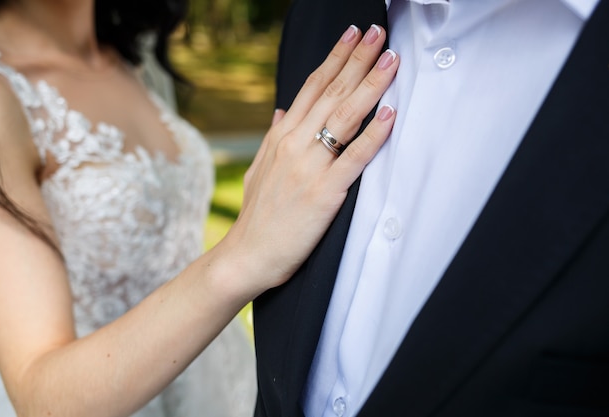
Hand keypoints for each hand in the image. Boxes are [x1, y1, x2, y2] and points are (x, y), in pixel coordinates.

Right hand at [221, 24, 398, 297]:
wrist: (246, 255)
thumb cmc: (257, 216)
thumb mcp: (259, 169)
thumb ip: (273, 138)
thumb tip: (282, 111)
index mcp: (281, 137)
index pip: (311, 87)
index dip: (335, 58)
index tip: (352, 35)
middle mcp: (294, 144)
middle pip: (331, 92)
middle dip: (358, 59)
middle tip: (378, 33)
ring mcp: (309, 167)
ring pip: (344, 116)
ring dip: (370, 85)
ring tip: (391, 60)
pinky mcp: (324, 193)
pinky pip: (354, 159)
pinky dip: (374, 135)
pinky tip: (390, 116)